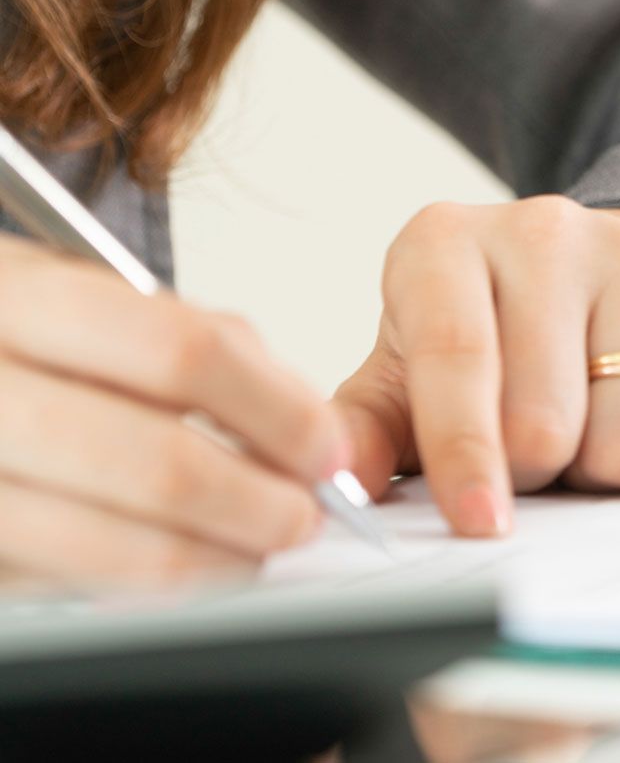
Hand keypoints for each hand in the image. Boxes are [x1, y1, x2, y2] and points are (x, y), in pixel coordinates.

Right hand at [0, 236, 337, 588]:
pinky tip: (176, 563)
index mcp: (15, 297)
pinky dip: (142, 586)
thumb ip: (193, 339)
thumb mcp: (72, 294)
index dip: (277, 410)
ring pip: (117, 547)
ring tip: (254, 552)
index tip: (326, 447)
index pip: (182, 351)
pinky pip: (69, 586)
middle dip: (257, 503)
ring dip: (213, 559)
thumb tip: (303, 419)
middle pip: (159, 463)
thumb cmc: (5, 339)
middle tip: (303, 517)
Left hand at [332, 197, 619, 536]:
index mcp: (442, 246)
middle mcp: (541, 230)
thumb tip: (333, 482)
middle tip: (542, 459)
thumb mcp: (411, 375)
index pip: (456, 357)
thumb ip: (365, 430)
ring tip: (598, 438)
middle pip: (546, 420)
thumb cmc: (499, 342)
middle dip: (544, 475)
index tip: (480, 523)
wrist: (611, 274)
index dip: (466, 454)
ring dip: (616, 472)